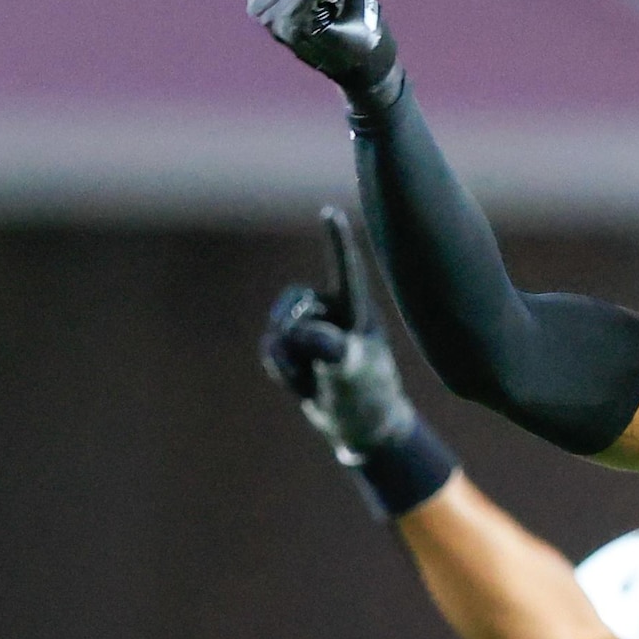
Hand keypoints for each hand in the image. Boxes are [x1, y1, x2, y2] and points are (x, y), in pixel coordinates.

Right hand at [262, 210, 430, 464]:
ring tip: (315, 382)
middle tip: (314, 364)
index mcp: (357, 309)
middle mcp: (333, 311)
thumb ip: (332, 349)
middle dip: (293, 335)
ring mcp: (313, 327)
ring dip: (288, 361)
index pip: (345, 269)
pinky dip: (282, 371)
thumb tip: (305, 331)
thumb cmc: (368, 396)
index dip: (336, 241)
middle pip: (293, 304)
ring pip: (278, 331)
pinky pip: (271, 349)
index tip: (330, 212)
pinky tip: (305, 386)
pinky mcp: (297, 345)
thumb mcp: (353, 374)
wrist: (363, 427)